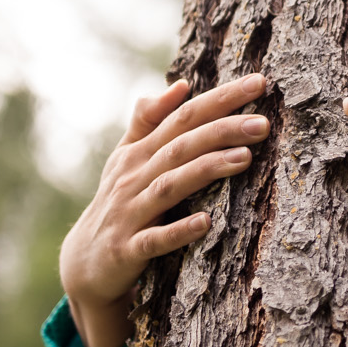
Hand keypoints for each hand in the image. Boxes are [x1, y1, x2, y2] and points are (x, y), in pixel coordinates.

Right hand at [59, 73, 270, 346]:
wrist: (84, 264)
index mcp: (139, 152)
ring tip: (246, 158)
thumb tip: (181, 84)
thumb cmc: (117, 203)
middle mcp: (133, 177)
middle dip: (222, 130)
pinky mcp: (128, 250)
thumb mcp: (126, 159)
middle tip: (263, 123)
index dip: (220, 98)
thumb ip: (150, 121)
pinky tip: (206, 222)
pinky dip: (178, 230)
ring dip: (206, 170)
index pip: (183, 116)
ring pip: (170, 186)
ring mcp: (130, 213)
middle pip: (181, 146)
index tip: (260, 82)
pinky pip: (155, 239)